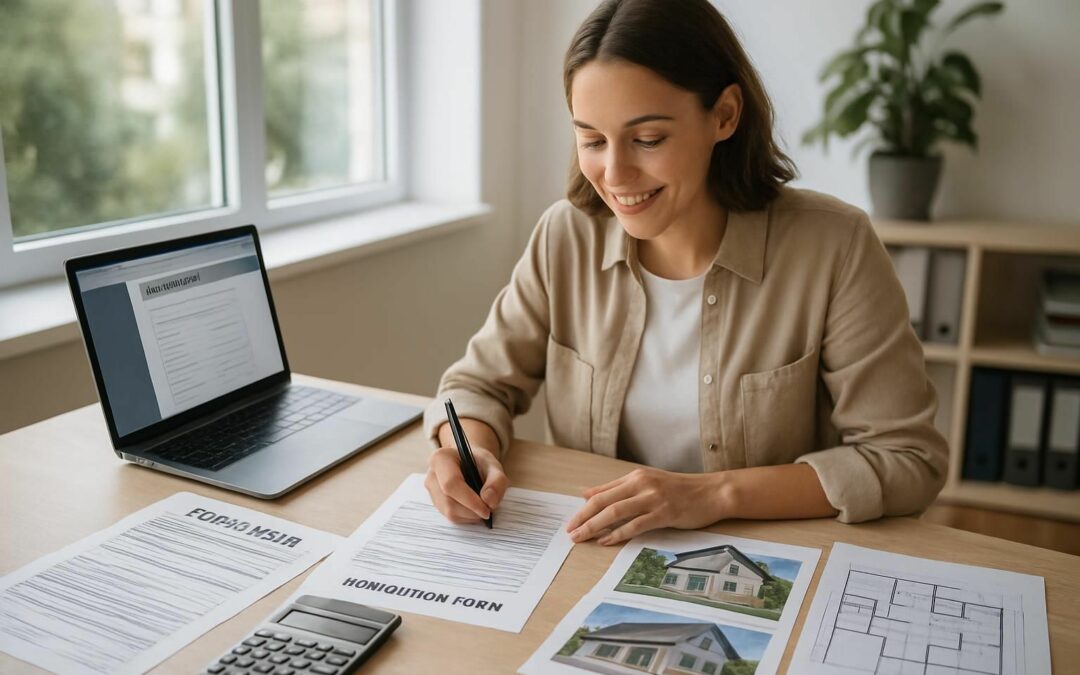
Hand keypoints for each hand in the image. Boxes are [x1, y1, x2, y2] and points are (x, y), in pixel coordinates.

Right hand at [424, 444, 507, 523]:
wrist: (471, 463)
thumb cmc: (481, 463)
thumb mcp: (494, 466)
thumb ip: (497, 481)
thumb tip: (489, 502)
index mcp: (442, 458)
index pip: (451, 484)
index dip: (469, 500)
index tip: (487, 510)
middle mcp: (432, 475)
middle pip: (449, 502)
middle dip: (471, 510)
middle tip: (489, 509)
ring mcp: (432, 490)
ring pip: (449, 512)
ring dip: (470, 515)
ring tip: (482, 505)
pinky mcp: (436, 503)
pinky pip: (450, 516)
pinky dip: (466, 517)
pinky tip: (474, 507)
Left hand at [565, 467, 725, 544]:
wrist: (712, 492)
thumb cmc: (679, 490)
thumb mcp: (647, 483)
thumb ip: (618, 488)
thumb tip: (588, 494)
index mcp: (635, 477)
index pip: (602, 492)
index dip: (583, 508)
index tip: (571, 521)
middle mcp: (641, 484)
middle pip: (604, 502)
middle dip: (583, 518)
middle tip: (570, 532)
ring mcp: (653, 498)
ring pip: (616, 512)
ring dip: (595, 526)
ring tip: (582, 537)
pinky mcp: (664, 513)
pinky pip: (636, 524)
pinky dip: (618, 534)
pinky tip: (607, 541)